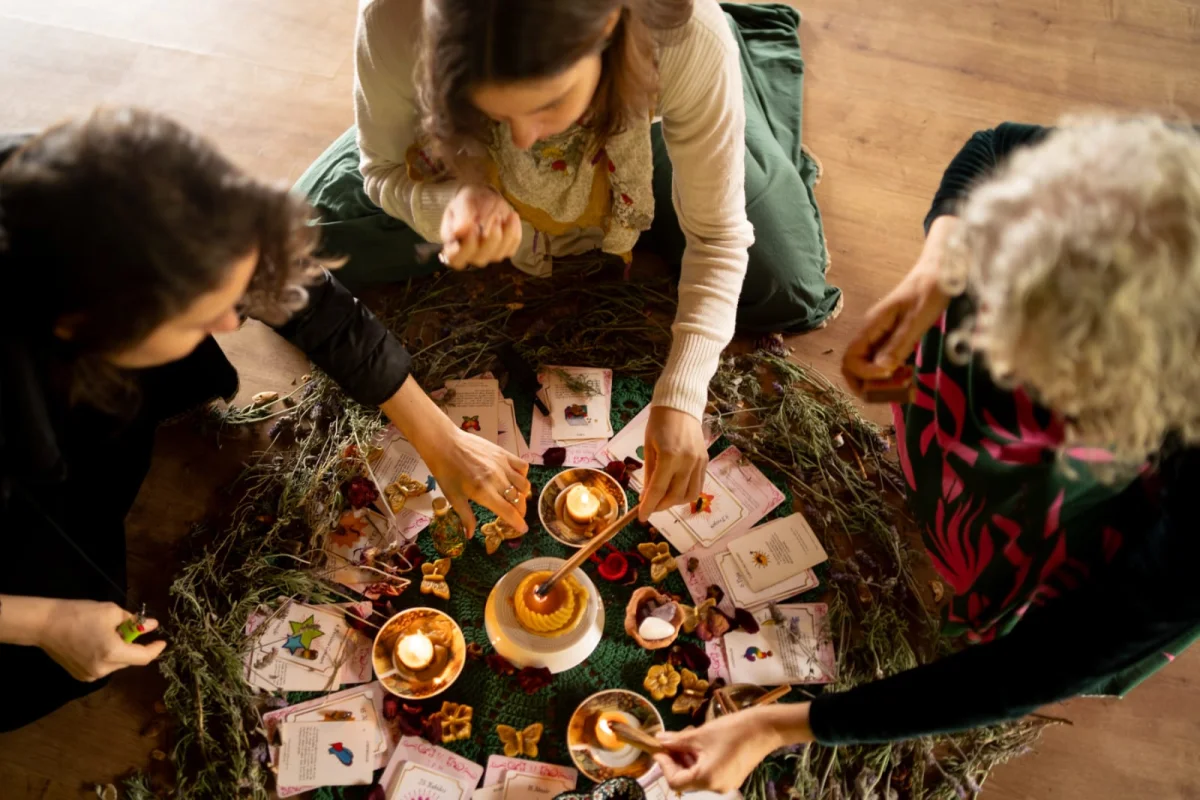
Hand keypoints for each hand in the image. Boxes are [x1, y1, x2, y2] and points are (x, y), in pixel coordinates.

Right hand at [37, 600, 165, 681]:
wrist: (44, 624)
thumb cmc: (80, 614)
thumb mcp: (112, 612)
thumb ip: (134, 621)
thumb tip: (151, 625)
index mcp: (112, 654)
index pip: (143, 658)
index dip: (155, 649)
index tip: (162, 641)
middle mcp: (102, 670)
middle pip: (129, 661)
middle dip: (134, 646)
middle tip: (132, 629)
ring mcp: (89, 675)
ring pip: (116, 664)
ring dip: (121, 651)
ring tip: (112, 633)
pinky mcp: (80, 675)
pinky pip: (103, 667)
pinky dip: (107, 656)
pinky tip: (99, 642)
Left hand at [421, 426, 531, 534]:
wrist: (444, 444)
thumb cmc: (446, 472)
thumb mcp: (453, 497)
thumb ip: (466, 517)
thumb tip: (470, 535)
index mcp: (483, 492)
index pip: (508, 512)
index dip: (518, 523)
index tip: (523, 529)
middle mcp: (497, 479)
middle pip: (518, 500)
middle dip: (520, 511)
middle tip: (516, 515)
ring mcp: (502, 465)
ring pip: (524, 485)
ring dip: (523, 495)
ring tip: (516, 498)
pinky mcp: (504, 454)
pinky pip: (522, 467)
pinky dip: (523, 476)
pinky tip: (515, 479)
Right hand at [440, 185, 521, 268]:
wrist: (483, 199)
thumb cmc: (468, 203)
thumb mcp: (462, 203)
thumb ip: (461, 216)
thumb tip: (459, 231)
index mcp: (453, 246)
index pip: (455, 258)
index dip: (463, 250)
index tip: (471, 231)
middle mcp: (470, 255)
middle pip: (480, 258)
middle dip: (489, 238)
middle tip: (494, 217)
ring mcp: (489, 255)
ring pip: (498, 254)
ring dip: (504, 234)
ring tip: (501, 214)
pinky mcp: (504, 250)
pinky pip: (512, 247)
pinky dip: (514, 231)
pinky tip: (512, 217)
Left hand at [639, 406, 707, 521]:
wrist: (680, 406)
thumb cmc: (659, 424)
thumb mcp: (649, 447)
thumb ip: (649, 474)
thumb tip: (647, 496)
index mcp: (669, 456)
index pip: (658, 489)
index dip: (649, 506)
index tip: (642, 517)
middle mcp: (687, 461)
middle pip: (675, 496)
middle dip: (661, 506)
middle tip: (650, 506)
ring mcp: (699, 462)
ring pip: (690, 495)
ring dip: (675, 502)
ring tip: (663, 498)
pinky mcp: (705, 461)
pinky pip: (697, 485)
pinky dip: (686, 493)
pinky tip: (675, 490)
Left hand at [654, 705, 809, 793]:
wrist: (765, 728)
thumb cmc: (732, 730)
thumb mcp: (700, 735)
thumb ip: (677, 741)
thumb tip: (659, 741)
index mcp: (706, 779)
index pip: (675, 781)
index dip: (664, 764)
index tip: (658, 748)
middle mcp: (716, 787)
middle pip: (686, 780)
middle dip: (675, 761)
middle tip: (670, 741)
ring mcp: (726, 783)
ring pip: (697, 775)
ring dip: (687, 760)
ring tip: (686, 739)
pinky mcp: (733, 776)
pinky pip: (709, 772)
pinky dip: (700, 761)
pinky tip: (701, 744)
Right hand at [842, 216, 957, 395]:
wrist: (941, 271)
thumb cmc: (930, 290)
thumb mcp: (917, 319)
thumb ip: (898, 345)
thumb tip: (882, 371)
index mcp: (872, 326)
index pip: (850, 360)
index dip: (866, 375)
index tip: (891, 374)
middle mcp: (871, 334)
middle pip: (854, 369)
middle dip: (871, 386)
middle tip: (898, 388)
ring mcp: (880, 338)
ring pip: (868, 370)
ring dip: (883, 384)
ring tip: (907, 384)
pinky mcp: (891, 340)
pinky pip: (883, 365)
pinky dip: (893, 376)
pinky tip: (909, 374)